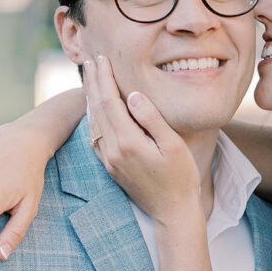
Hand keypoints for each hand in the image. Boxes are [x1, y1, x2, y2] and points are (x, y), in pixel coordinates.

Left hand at [84, 55, 200, 225]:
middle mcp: (113, 150)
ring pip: (93, 122)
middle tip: (92, 59)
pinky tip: (94, 108)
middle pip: (98, 108)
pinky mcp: (110, 166)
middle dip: (94, 82)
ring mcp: (109, 160)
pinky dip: (92, 117)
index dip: (105, 78)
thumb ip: (152, 119)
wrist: (172, 212)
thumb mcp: (174, 146)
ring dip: (91, 97)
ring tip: (91, 77)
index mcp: (128, 142)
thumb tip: (133, 95)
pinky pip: (95, 136)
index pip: (110, 102)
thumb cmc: (181, 177)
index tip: (103, 58)